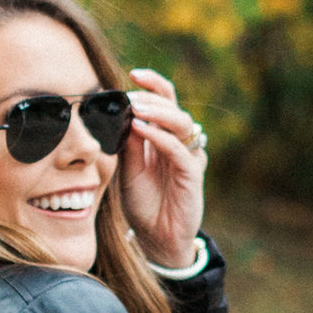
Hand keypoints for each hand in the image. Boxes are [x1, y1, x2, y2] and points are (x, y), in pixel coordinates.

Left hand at [117, 66, 206, 269]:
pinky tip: (141, 128)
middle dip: (154, 95)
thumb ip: (128, 143)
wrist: (156, 239)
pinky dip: (160, 136)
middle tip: (131, 94)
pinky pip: (178, 149)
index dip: (153, 84)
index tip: (133, 73)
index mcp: (164, 137)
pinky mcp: (192, 175)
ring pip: (181, 123)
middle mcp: (180, 143)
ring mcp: (188, 158)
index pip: (164, 101)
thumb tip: (120, 114)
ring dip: (157, 112)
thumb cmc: (143, 204)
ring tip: (136, 108)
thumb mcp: (128, 169)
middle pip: (175, 106)